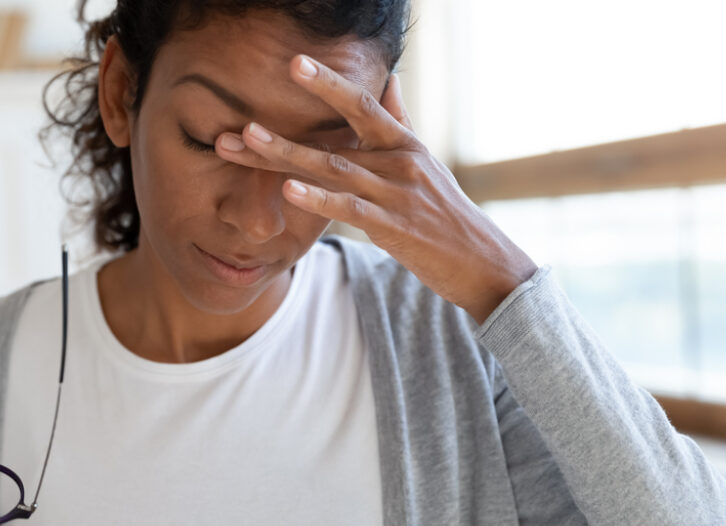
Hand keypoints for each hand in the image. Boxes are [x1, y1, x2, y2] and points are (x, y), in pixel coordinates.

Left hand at [213, 54, 537, 324]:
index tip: (295, 65)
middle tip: (243, 117)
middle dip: (286, 128)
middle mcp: (398, 162)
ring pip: (334, 169)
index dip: (328, 84)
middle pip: (334, 139)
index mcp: (403, 143)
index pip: (362, 105)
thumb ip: (401, 121)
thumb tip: (390, 80)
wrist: (481, 261)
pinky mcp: (394, 227)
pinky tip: (288, 190)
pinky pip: (350, 209)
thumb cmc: (445, 212)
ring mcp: (395, 194)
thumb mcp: (425, 161)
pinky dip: (319, 199)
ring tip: (247, 141)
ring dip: (287, 156)